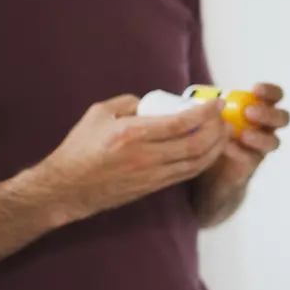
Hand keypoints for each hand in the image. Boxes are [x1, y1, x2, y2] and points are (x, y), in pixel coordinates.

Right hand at [33, 95, 230, 222]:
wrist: (64, 189)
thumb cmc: (79, 149)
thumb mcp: (98, 114)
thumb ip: (128, 102)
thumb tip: (152, 100)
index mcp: (132, 134)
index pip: (181, 122)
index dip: (206, 112)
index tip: (218, 102)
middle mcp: (145, 156)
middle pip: (197, 144)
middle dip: (218, 129)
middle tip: (225, 117)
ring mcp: (150, 175)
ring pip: (196, 163)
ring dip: (216, 147)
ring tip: (224, 133)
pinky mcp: (151, 188)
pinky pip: (186, 174)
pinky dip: (203, 162)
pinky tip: (209, 151)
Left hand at [203, 83, 289, 189]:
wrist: (206, 160)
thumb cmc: (211, 129)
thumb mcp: (213, 113)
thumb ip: (217, 105)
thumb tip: (212, 98)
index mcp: (261, 108)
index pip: (275, 96)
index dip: (270, 91)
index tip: (255, 89)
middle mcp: (266, 126)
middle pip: (283, 118)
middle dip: (268, 114)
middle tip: (249, 112)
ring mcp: (262, 146)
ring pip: (274, 141)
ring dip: (259, 137)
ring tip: (242, 134)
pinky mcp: (252, 163)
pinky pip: (253, 158)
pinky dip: (240, 151)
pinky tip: (226, 146)